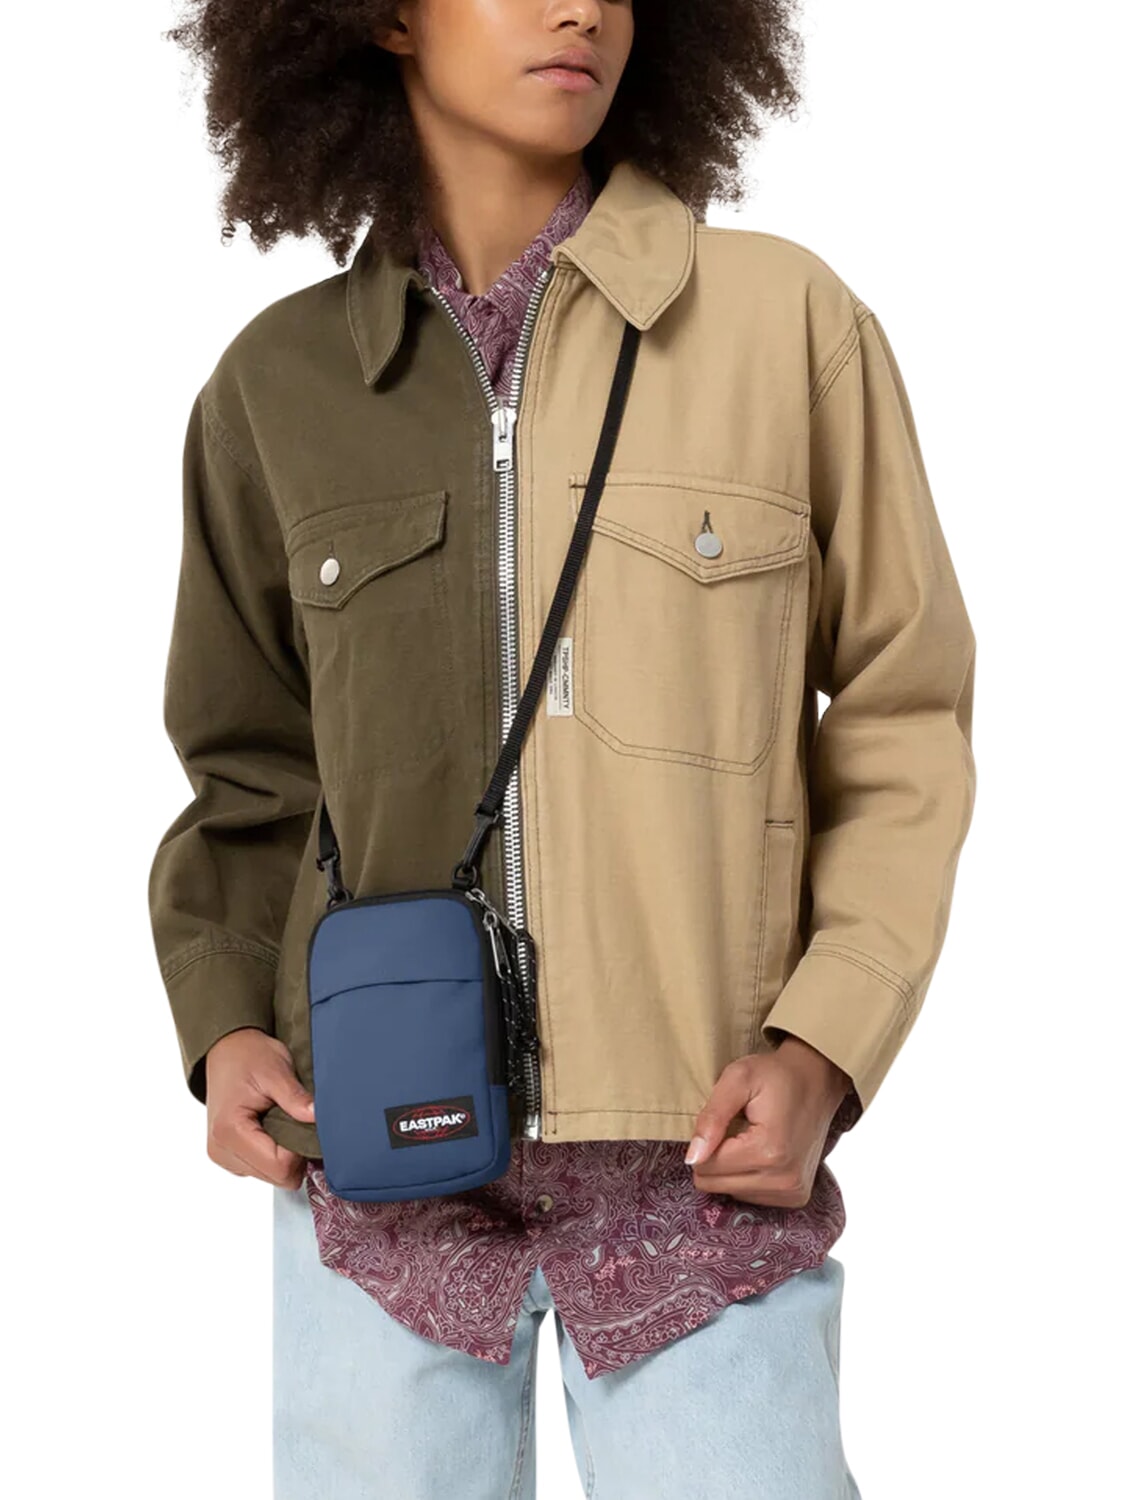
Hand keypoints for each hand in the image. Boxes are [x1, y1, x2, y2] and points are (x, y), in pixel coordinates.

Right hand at [205, 1027, 315, 1190]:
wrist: (227, 1048)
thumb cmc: (249, 1055)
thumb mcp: (276, 1070)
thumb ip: (296, 1098)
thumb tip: (318, 1118)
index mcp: (230, 1131)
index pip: (279, 1167)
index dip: (301, 1151)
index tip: (306, 1125)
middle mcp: (220, 1149)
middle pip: (276, 1177)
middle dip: (294, 1154)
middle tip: (296, 1121)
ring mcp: (221, 1155)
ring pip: (270, 1176)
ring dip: (282, 1154)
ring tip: (280, 1121)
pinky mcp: (226, 1155)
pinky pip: (260, 1168)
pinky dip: (272, 1153)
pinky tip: (271, 1128)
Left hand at [684, 1035, 851, 1206]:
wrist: (818, 1079)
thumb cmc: (776, 1075)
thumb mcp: (737, 1080)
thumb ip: (711, 1117)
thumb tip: (692, 1157)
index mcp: (767, 1151)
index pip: (705, 1167)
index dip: (704, 1141)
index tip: (724, 1120)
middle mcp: (783, 1180)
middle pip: (715, 1185)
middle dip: (716, 1157)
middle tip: (736, 1129)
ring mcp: (792, 1192)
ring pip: (731, 1193)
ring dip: (733, 1168)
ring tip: (752, 1138)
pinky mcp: (796, 1197)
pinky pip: (750, 1197)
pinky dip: (748, 1176)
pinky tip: (762, 1152)